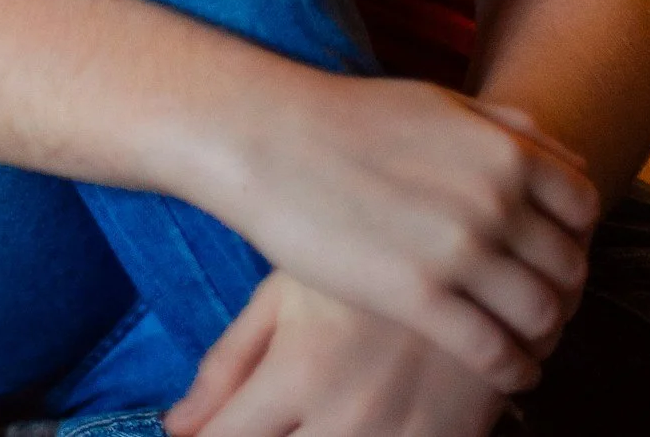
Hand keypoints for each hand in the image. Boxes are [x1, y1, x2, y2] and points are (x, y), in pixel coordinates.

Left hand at [165, 272, 507, 436]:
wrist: (474, 233)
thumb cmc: (359, 254)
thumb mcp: (288, 292)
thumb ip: (229, 364)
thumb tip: (175, 429)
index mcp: (300, 371)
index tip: (209, 432)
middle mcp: (348, 414)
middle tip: (267, 418)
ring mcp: (403, 434)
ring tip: (308, 417)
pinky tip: (356, 425)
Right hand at [206, 75, 596, 391]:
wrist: (273, 138)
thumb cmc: (353, 118)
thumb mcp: (443, 104)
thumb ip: (510, 129)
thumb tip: (569, 159)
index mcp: (505, 150)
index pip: (583, 210)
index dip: (576, 237)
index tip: (554, 255)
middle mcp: (496, 200)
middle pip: (569, 268)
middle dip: (563, 293)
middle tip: (543, 309)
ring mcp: (460, 251)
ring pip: (541, 316)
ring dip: (542, 337)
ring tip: (528, 346)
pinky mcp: (419, 297)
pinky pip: (495, 351)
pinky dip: (513, 371)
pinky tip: (506, 373)